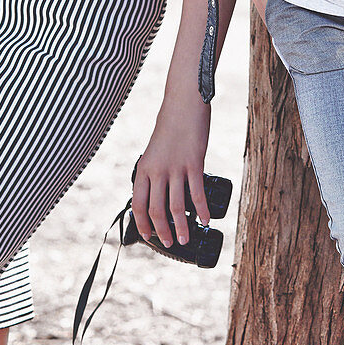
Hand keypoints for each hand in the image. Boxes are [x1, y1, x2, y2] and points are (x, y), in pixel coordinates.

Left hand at [131, 95, 210, 248]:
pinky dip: (202, 210)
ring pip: (176, 206)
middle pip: (157, 210)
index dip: (143, 224)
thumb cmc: (171, 125)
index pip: (138, 204)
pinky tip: (205, 220)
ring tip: (185, 239)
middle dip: (163, 231)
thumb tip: (161, 193)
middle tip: (170, 243)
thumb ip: (156, 170)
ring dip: (182, 227)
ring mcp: (176, 167)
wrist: (183, 102)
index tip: (149, 236)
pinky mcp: (194, 162)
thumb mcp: (156, 150)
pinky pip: (197, 193)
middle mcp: (157, 170)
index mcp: (144, 167)